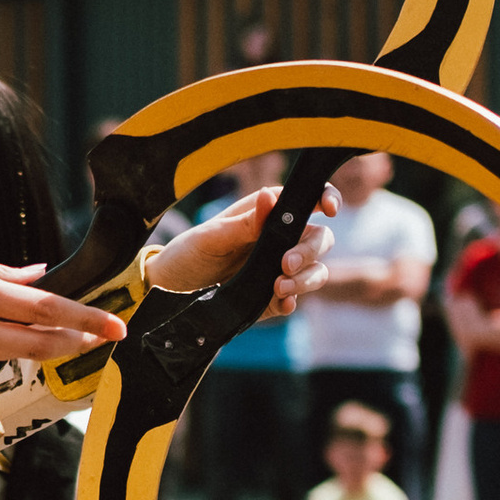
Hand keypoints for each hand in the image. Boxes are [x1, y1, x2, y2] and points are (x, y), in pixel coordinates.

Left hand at [144, 182, 332, 317]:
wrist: (170, 291)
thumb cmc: (188, 253)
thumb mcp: (211, 236)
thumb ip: (244, 223)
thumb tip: (269, 197)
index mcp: (267, 215)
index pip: (308, 201)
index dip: (326, 199)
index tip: (328, 208)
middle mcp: (278, 241)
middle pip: (319, 239)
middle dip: (310, 251)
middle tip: (285, 264)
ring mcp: (278, 270)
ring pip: (315, 271)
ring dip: (305, 279)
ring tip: (278, 287)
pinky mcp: (271, 298)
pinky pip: (294, 299)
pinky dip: (293, 301)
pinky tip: (281, 302)